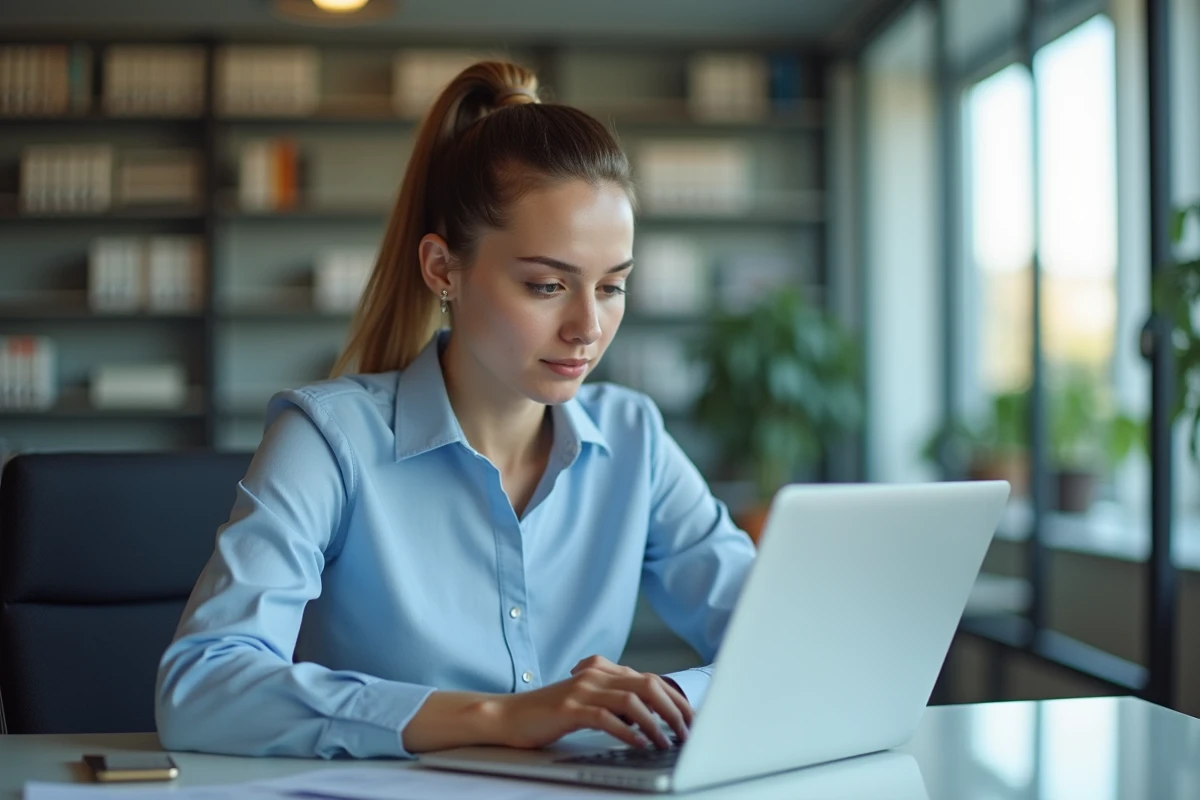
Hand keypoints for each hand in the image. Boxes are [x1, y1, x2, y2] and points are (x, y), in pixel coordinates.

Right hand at [493, 655, 692, 749]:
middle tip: (687, 732)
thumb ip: (614, 700)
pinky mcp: (570, 708)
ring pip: (632, 700)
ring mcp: (583, 689)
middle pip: (648, 685)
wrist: (509, 715)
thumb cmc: (549, 713)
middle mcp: (596, 675)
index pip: (650, 679)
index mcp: (602, 670)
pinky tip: (639, 744)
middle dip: (673, 709)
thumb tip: (649, 716)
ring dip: (656, 723)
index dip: (675, 698)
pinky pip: (607, 717)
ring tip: (666, 741)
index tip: (691, 718)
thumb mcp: (586, 700)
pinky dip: (628, 731)